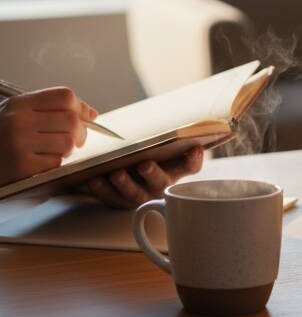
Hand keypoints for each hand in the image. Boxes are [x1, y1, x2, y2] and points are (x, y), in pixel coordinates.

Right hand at [0, 87, 96, 185]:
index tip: (83, 117)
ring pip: (67, 142)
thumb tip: (91, 113)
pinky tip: (41, 161)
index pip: (65, 96)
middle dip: (79, 132)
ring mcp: (19, 143)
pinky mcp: (22, 166)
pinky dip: (54, 164)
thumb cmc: (0, 137)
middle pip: (71, 120)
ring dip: (67, 149)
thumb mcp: (17, 114)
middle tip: (73, 139)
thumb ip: (51, 108)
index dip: (80, 107)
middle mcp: (18, 120)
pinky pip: (56, 162)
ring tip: (54, 150)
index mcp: (19, 103)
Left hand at [83, 146, 203, 209]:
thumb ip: (171, 135)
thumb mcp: (162, 146)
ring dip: (124, 184)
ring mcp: (140, 195)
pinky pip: (109, 197)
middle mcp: (160, 185)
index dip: (194, 159)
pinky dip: (100, 188)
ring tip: (115, 173)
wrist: (127, 173)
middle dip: (152, 174)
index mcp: (174, 169)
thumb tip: (191, 116)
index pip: (191, 166)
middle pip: (160, 183)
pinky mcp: (119, 200)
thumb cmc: (149, 154)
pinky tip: (92, 178)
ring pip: (134, 193)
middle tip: (144, 164)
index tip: (194, 148)